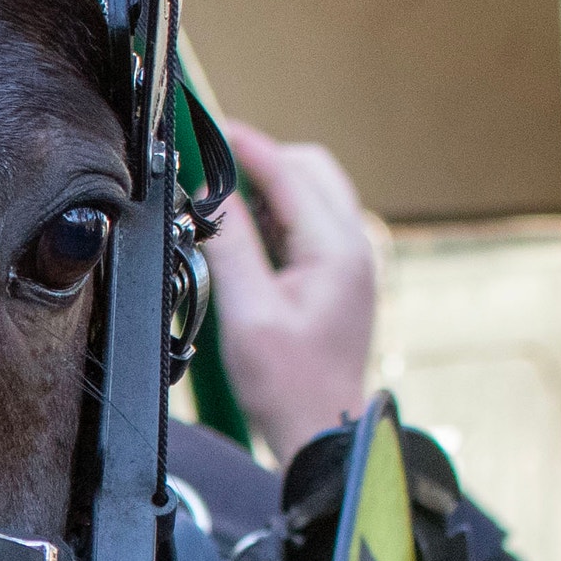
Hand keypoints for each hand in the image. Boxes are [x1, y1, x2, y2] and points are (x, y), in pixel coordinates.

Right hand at [207, 119, 379, 452]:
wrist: (322, 433)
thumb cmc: (288, 386)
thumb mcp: (248, 313)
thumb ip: (231, 246)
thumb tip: (211, 193)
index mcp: (337, 250)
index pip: (289, 172)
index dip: (244, 145)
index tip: (205, 127)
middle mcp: (355, 246)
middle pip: (310, 169)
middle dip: (261, 162)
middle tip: (211, 173)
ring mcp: (354, 261)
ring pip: (314, 192)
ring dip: (271, 189)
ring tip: (225, 213)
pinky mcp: (343, 276)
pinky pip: (313, 222)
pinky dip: (281, 215)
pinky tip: (249, 242)